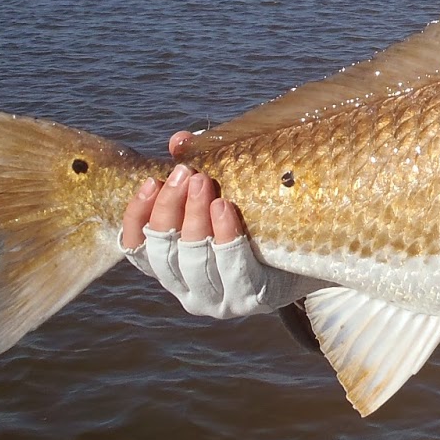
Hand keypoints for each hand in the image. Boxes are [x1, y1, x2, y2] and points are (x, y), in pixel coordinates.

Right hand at [119, 131, 323, 318]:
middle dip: (171, 208)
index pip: (137, 248)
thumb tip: (179, 139)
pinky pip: (232, 267)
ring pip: (193, 259)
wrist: (303, 264)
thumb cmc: (253, 226)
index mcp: (171, 268)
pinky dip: (225, 236)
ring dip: (195, 218)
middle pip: (163, 250)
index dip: (136, 216)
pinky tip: (225, 207)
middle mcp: (186, 289)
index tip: (150, 182)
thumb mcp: (221, 198)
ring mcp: (215, 300)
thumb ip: (197, 171)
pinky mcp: (248, 298)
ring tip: (203, 183)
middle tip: (186, 173)